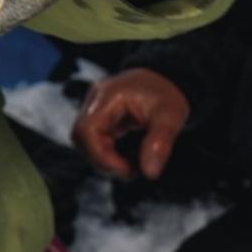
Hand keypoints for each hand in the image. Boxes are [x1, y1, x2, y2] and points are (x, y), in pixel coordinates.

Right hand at [72, 68, 188, 179]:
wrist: (165, 78)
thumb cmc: (167, 95)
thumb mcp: (171, 118)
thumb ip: (160, 144)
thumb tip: (149, 173)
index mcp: (109, 95)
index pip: (87, 130)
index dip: (101, 156)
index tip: (127, 170)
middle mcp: (95, 99)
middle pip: (80, 136)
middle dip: (102, 160)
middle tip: (130, 171)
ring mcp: (94, 107)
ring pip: (83, 140)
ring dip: (103, 158)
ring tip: (129, 166)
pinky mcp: (98, 116)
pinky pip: (92, 139)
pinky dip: (106, 153)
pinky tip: (124, 158)